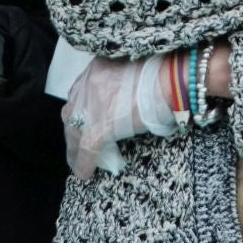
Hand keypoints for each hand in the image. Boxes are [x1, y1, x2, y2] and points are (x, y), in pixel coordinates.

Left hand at [61, 54, 181, 178]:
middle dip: (73, 128)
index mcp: (96, 69)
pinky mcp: (98, 129)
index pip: (80, 92)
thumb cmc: (163, 74)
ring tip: (76, 160)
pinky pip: (86, 150)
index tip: (83, 119)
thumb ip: (120, 83)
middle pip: (72, 113)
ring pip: (74, 133)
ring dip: (74, 148)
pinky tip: (84, 173)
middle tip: (76, 142)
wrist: (170, 80)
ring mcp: (90, 108)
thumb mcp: (132, 70)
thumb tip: (123, 101)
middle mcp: (87, 86)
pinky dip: (83, 163)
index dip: (81, 109)